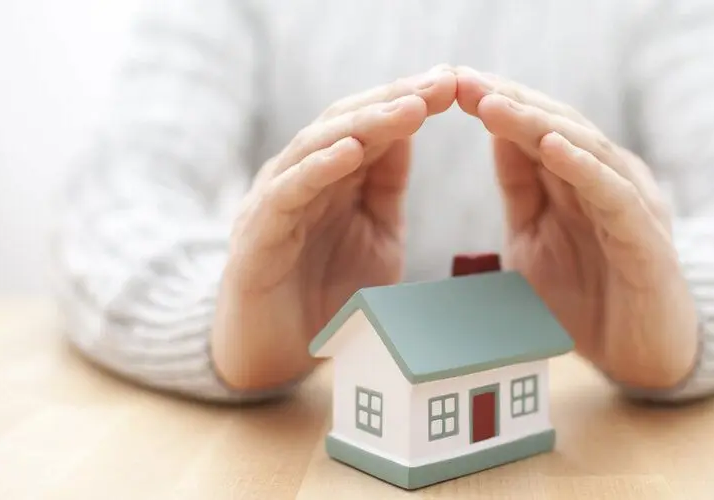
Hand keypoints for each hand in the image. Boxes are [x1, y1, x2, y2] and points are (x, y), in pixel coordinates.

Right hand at [212, 66, 456, 389]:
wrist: (274, 355)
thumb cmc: (326, 295)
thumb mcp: (376, 235)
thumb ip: (386, 186)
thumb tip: (408, 131)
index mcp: (333, 175)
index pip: (374, 124)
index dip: (413, 99)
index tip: (456, 82)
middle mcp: (301, 176)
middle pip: (348, 122)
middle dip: (397, 99)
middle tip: (443, 81)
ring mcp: (276, 201)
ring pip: (318, 146)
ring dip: (365, 125)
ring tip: (410, 108)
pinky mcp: (258, 234)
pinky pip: (288, 192)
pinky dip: (318, 168)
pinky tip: (351, 151)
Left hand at [455, 67, 698, 388]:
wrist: (642, 354)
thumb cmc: (587, 297)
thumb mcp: (535, 238)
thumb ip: (521, 188)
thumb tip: (495, 134)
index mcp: (577, 177)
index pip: (533, 127)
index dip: (493, 103)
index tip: (448, 83)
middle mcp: (607, 178)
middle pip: (556, 126)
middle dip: (507, 101)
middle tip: (461, 81)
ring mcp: (631, 203)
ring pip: (584, 149)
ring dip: (536, 124)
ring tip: (493, 105)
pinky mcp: (646, 237)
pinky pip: (613, 194)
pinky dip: (583, 167)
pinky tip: (551, 148)